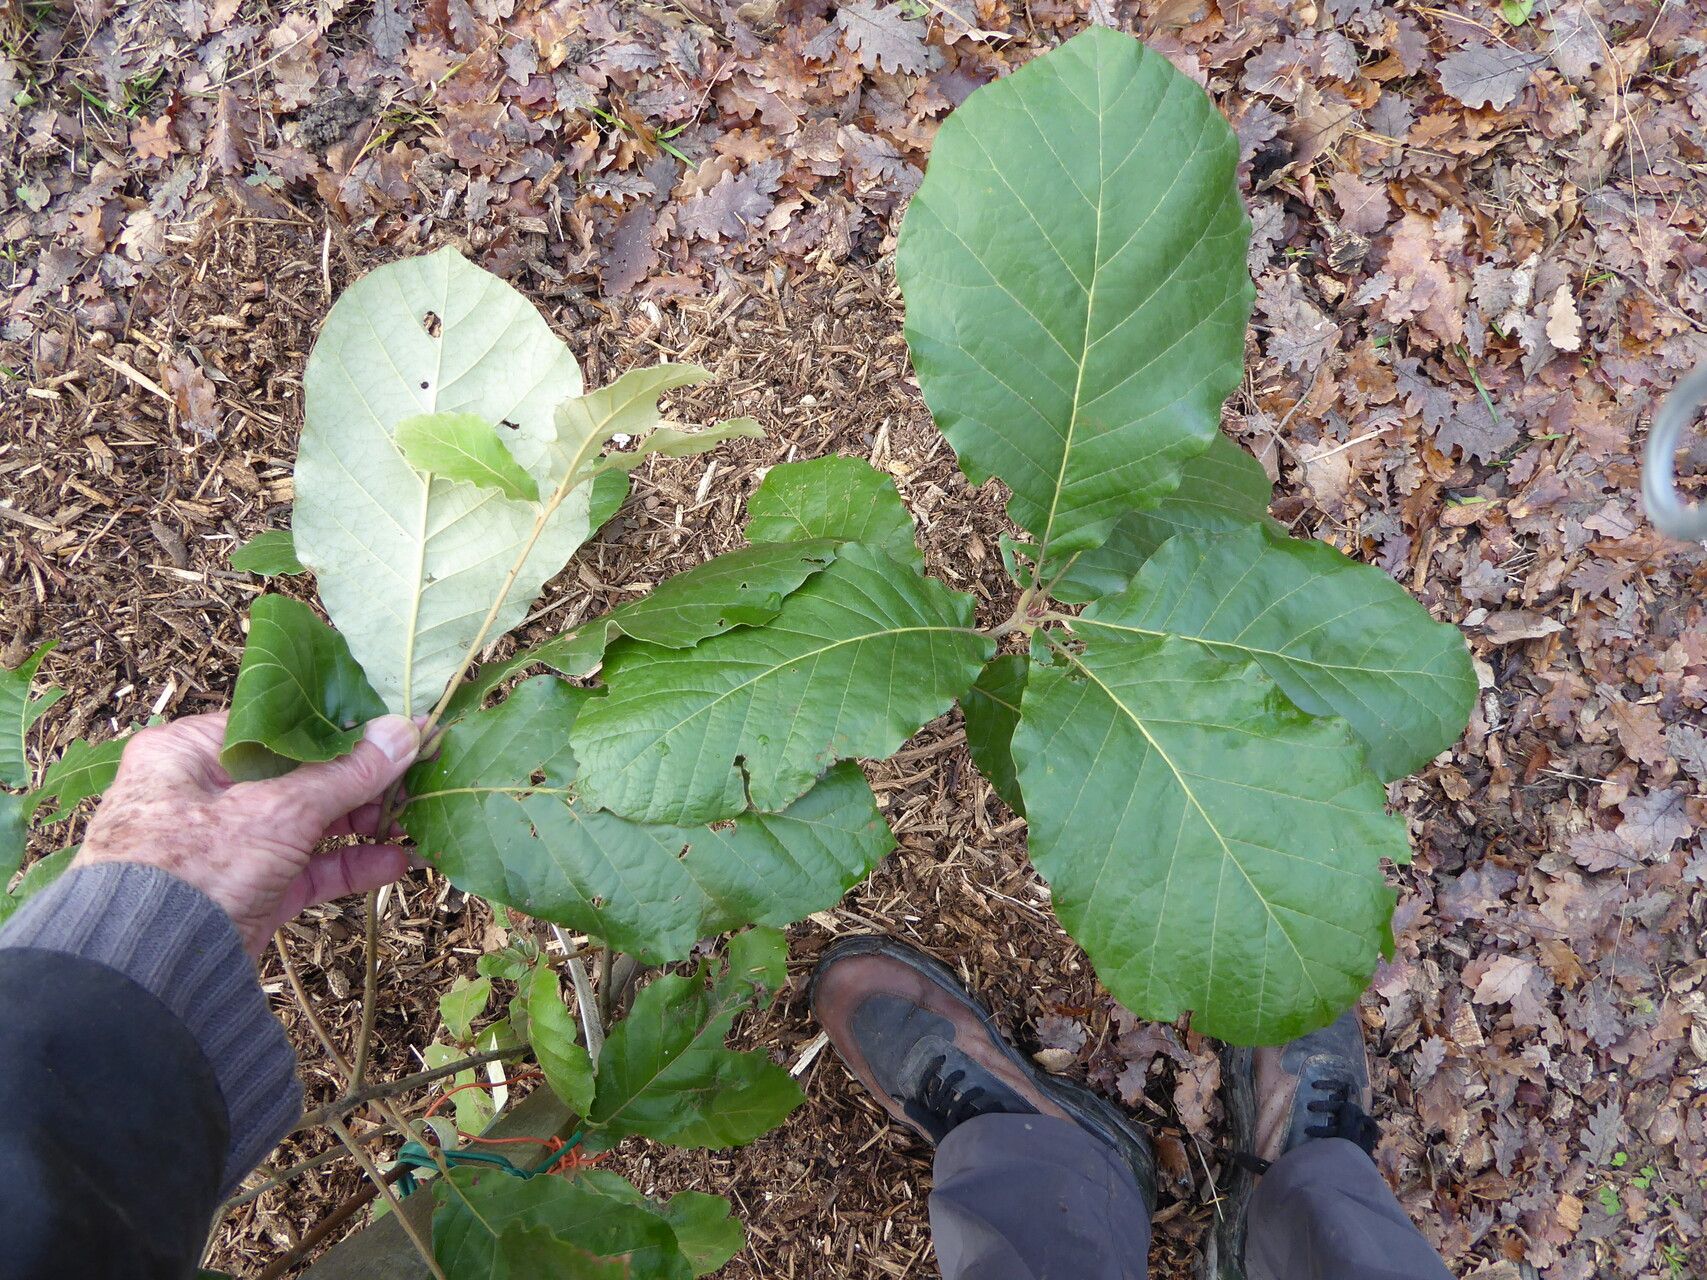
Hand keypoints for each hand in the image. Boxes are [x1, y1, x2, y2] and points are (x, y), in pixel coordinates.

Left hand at [75, 712, 422, 956]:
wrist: (152, 973)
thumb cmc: (198, 868)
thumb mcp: (280, 811)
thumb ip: (347, 773)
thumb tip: (406, 731)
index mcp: (187, 753)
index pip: (274, 725)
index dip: (335, 726)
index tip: (390, 729)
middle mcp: (202, 792)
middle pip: (297, 775)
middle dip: (359, 782)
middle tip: (412, 778)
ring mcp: (226, 845)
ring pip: (306, 823)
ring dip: (361, 824)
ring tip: (412, 821)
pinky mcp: (247, 891)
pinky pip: (305, 869)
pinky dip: (347, 865)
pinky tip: (396, 862)